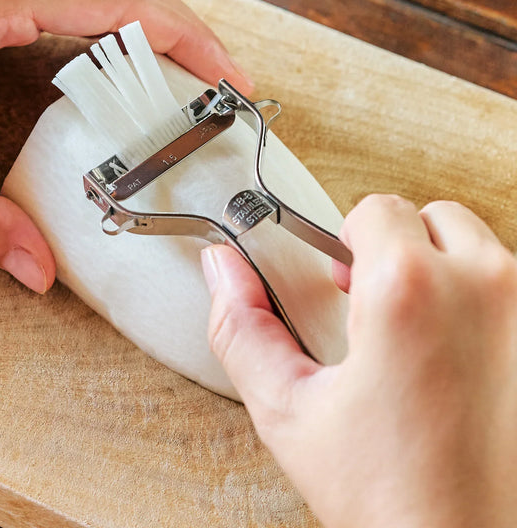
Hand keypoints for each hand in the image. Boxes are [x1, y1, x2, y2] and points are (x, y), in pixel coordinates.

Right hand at [202, 195, 516, 527]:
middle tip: (376, 304)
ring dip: (444, 274)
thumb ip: (241, 327)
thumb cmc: (392, 500)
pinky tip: (458, 355)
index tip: (344, 277)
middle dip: (398, 250)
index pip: (377, 208)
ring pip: (479, 250)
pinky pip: (511, 290)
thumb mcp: (289, 410)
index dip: (348, 239)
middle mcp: (484, 288)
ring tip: (416, 331)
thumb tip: (221, 269)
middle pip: (433, 218)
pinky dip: (483, 306)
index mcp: (407, 290)